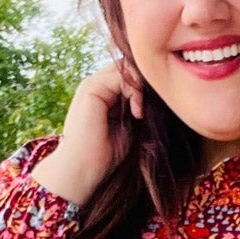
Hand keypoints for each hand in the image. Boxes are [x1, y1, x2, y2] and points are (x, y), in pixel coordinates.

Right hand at [30, 56, 144, 207]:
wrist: (82, 170)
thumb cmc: (105, 156)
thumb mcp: (128, 127)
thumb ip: (137, 107)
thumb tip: (157, 94)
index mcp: (103, 96)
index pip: (128, 77)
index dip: (144, 87)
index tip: (153, 109)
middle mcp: (96, 87)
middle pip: (127, 68)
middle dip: (144, 83)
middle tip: (150, 106)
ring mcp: (92, 85)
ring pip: (125, 70)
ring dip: (140, 88)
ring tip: (140, 113)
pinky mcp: (90, 88)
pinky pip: (120, 76)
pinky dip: (134, 90)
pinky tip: (136, 111)